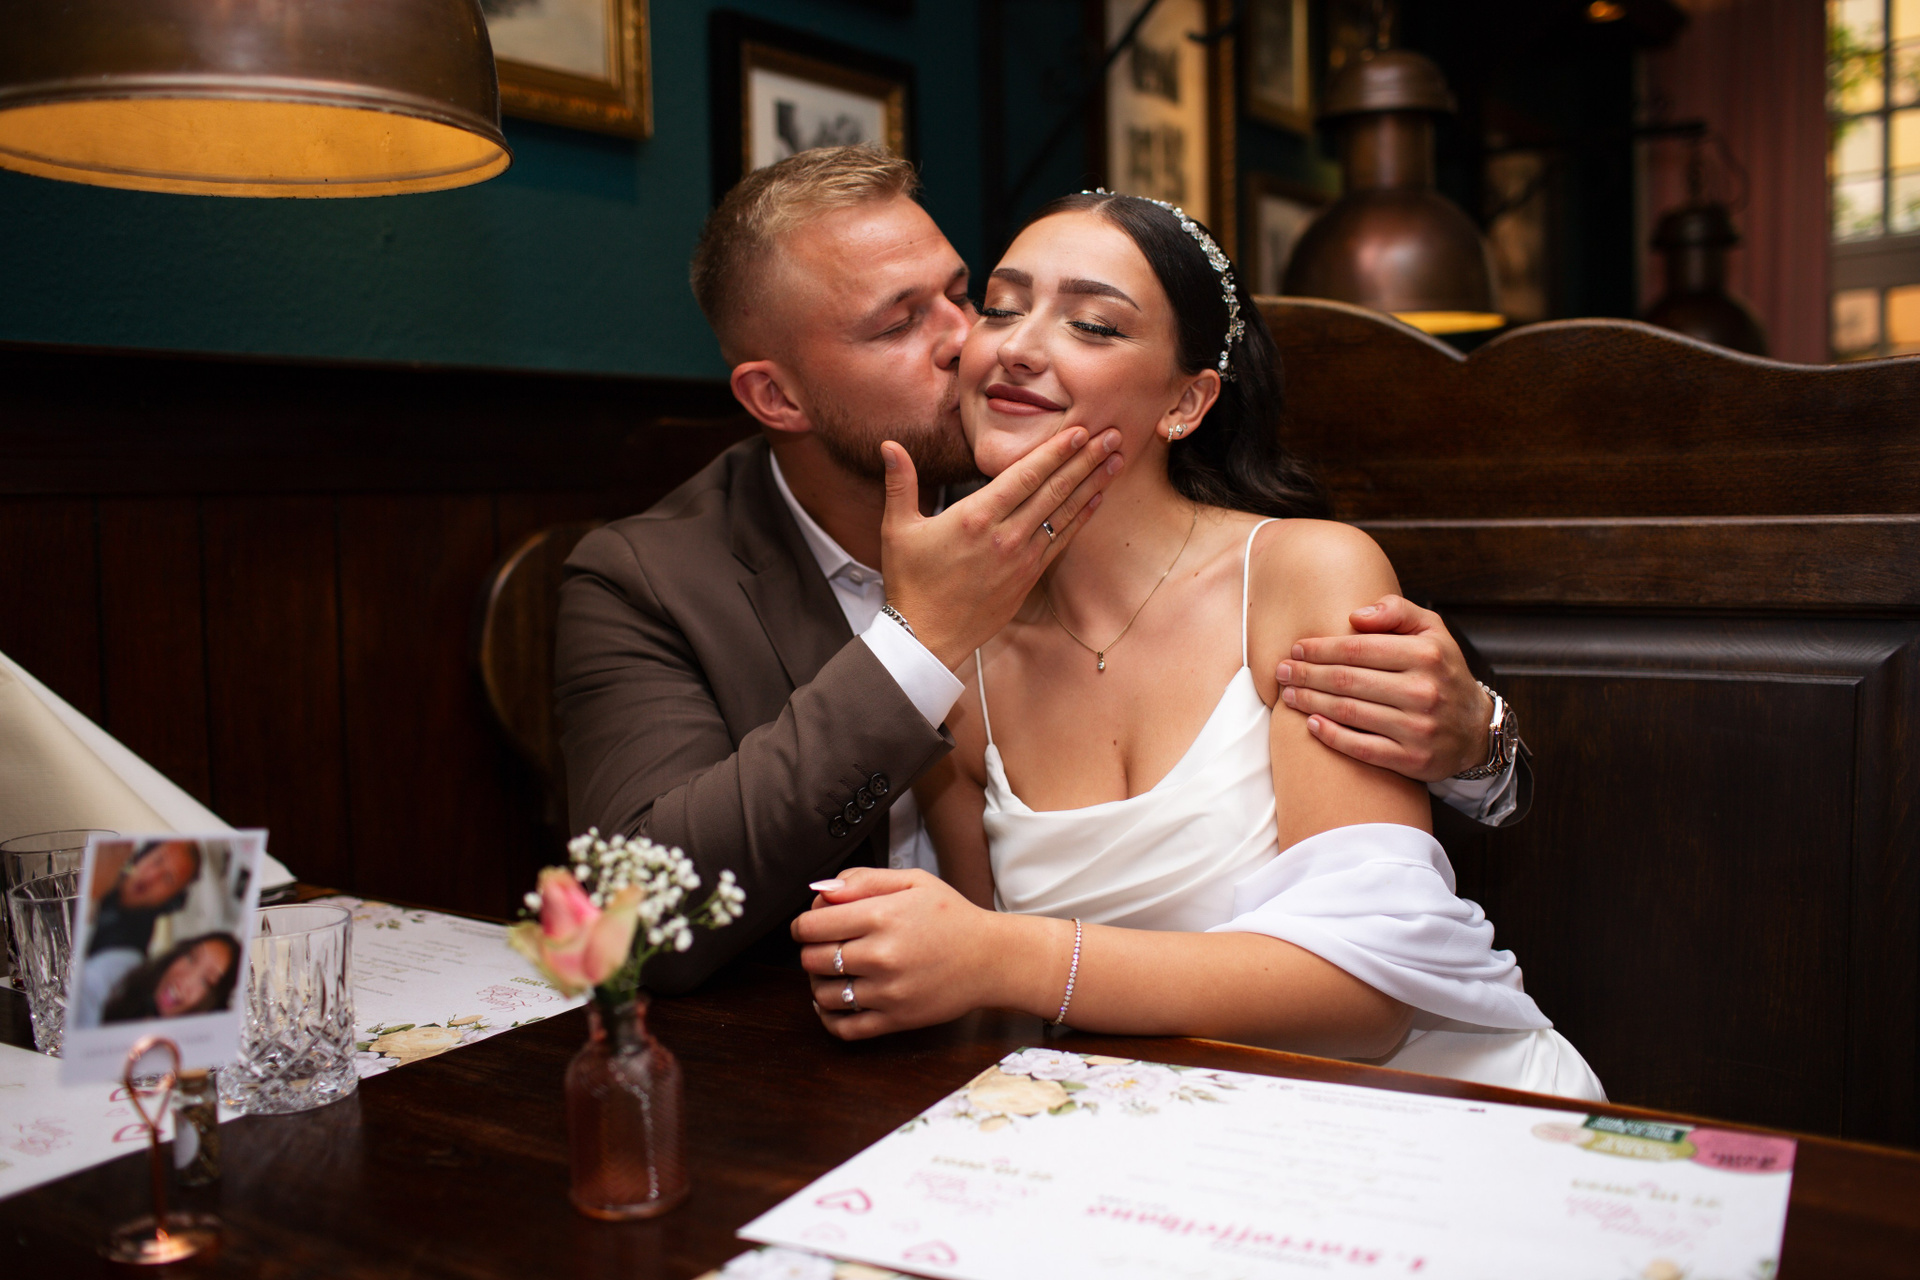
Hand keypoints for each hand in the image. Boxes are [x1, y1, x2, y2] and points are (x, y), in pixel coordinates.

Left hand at [791, 868, 1038, 1039]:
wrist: (991, 959)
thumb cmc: (952, 917)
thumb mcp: (913, 882)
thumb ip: (864, 880)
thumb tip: (821, 891)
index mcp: (882, 916)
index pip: (812, 925)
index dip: (803, 924)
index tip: (811, 924)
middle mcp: (881, 955)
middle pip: (812, 959)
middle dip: (810, 950)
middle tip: (825, 946)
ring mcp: (887, 992)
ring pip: (823, 994)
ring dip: (818, 982)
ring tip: (833, 971)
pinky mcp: (895, 1020)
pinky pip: (844, 1028)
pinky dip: (827, 1018)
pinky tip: (832, 1002)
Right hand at [881, 427, 1124, 669]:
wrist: (926, 637)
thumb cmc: (911, 582)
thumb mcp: (898, 529)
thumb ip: (900, 482)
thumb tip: (888, 445)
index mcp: (975, 518)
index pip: (1025, 476)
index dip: (1055, 451)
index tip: (1080, 430)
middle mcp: (1005, 536)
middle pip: (1054, 490)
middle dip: (1086, 460)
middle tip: (1113, 435)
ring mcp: (1021, 558)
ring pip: (1064, 513)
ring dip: (1092, 484)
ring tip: (1116, 460)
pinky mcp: (1028, 577)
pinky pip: (1062, 541)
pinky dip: (1081, 518)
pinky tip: (1096, 499)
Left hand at [1277, 595, 1494, 781]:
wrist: (1476, 729)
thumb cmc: (1443, 672)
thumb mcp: (1432, 631)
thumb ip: (1396, 612)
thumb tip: (1355, 615)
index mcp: (1425, 655)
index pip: (1357, 649)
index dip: (1320, 649)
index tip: (1296, 649)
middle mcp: (1423, 691)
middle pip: (1347, 680)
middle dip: (1307, 674)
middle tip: (1281, 672)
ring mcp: (1418, 728)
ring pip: (1349, 712)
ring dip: (1311, 702)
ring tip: (1289, 695)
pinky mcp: (1412, 759)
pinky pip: (1361, 748)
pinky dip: (1331, 736)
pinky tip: (1311, 724)